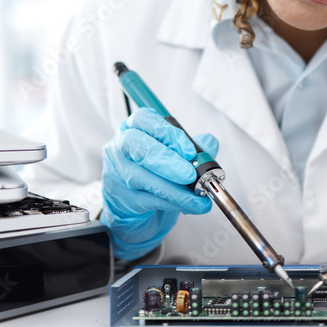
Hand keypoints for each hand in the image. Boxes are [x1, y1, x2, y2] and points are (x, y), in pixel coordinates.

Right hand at [100, 108, 216, 258]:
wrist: (138, 206)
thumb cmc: (155, 174)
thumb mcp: (177, 156)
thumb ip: (194, 148)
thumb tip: (209, 143)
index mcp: (134, 128)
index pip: (144, 119)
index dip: (167, 132)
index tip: (190, 150)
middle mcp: (120, 146)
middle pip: (137, 145)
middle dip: (167, 160)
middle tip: (190, 175)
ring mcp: (116, 172)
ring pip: (141, 177)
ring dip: (174, 188)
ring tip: (197, 196)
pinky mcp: (119, 198)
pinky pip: (146, 199)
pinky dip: (171, 203)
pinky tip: (189, 205)